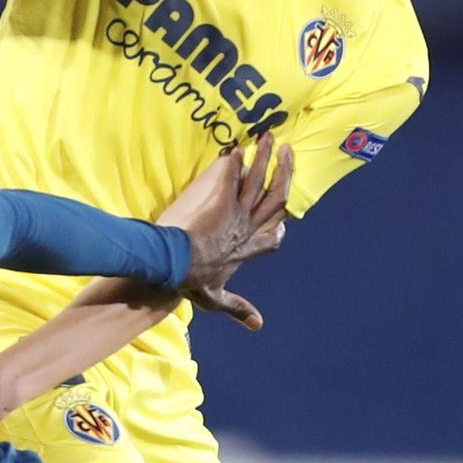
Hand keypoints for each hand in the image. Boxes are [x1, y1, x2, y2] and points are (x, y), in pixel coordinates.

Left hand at [165, 139, 292, 330]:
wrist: (172, 268)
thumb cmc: (190, 282)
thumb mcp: (216, 299)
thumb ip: (237, 308)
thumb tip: (258, 325)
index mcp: (246, 250)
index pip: (272, 236)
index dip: (280, 224)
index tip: (285, 214)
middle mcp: (246, 230)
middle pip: (275, 199)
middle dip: (285, 173)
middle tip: (289, 152)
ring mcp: (235, 216)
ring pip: (258, 183)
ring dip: (265, 158)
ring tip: (270, 137)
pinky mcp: (220, 205)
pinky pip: (231, 179)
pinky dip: (235, 163)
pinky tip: (236, 148)